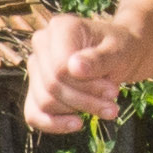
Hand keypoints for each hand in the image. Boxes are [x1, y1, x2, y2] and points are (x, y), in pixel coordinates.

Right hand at [21, 11, 142, 135]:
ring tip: (106, 108)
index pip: (60, 68)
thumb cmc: (120, 49)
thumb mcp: (118, 52)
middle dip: (85, 101)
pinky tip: (78, 124)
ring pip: (45, 102)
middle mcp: (41, 43)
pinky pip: (33, 114)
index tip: (113, 91)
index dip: (87, 86)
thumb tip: (73, 68)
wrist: (119, 55)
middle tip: (113, 102)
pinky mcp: (36, 87)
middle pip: (53, 86)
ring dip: (78, 110)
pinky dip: (54, 124)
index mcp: (60, 27)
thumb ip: (99, 58)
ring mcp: (36, 66)